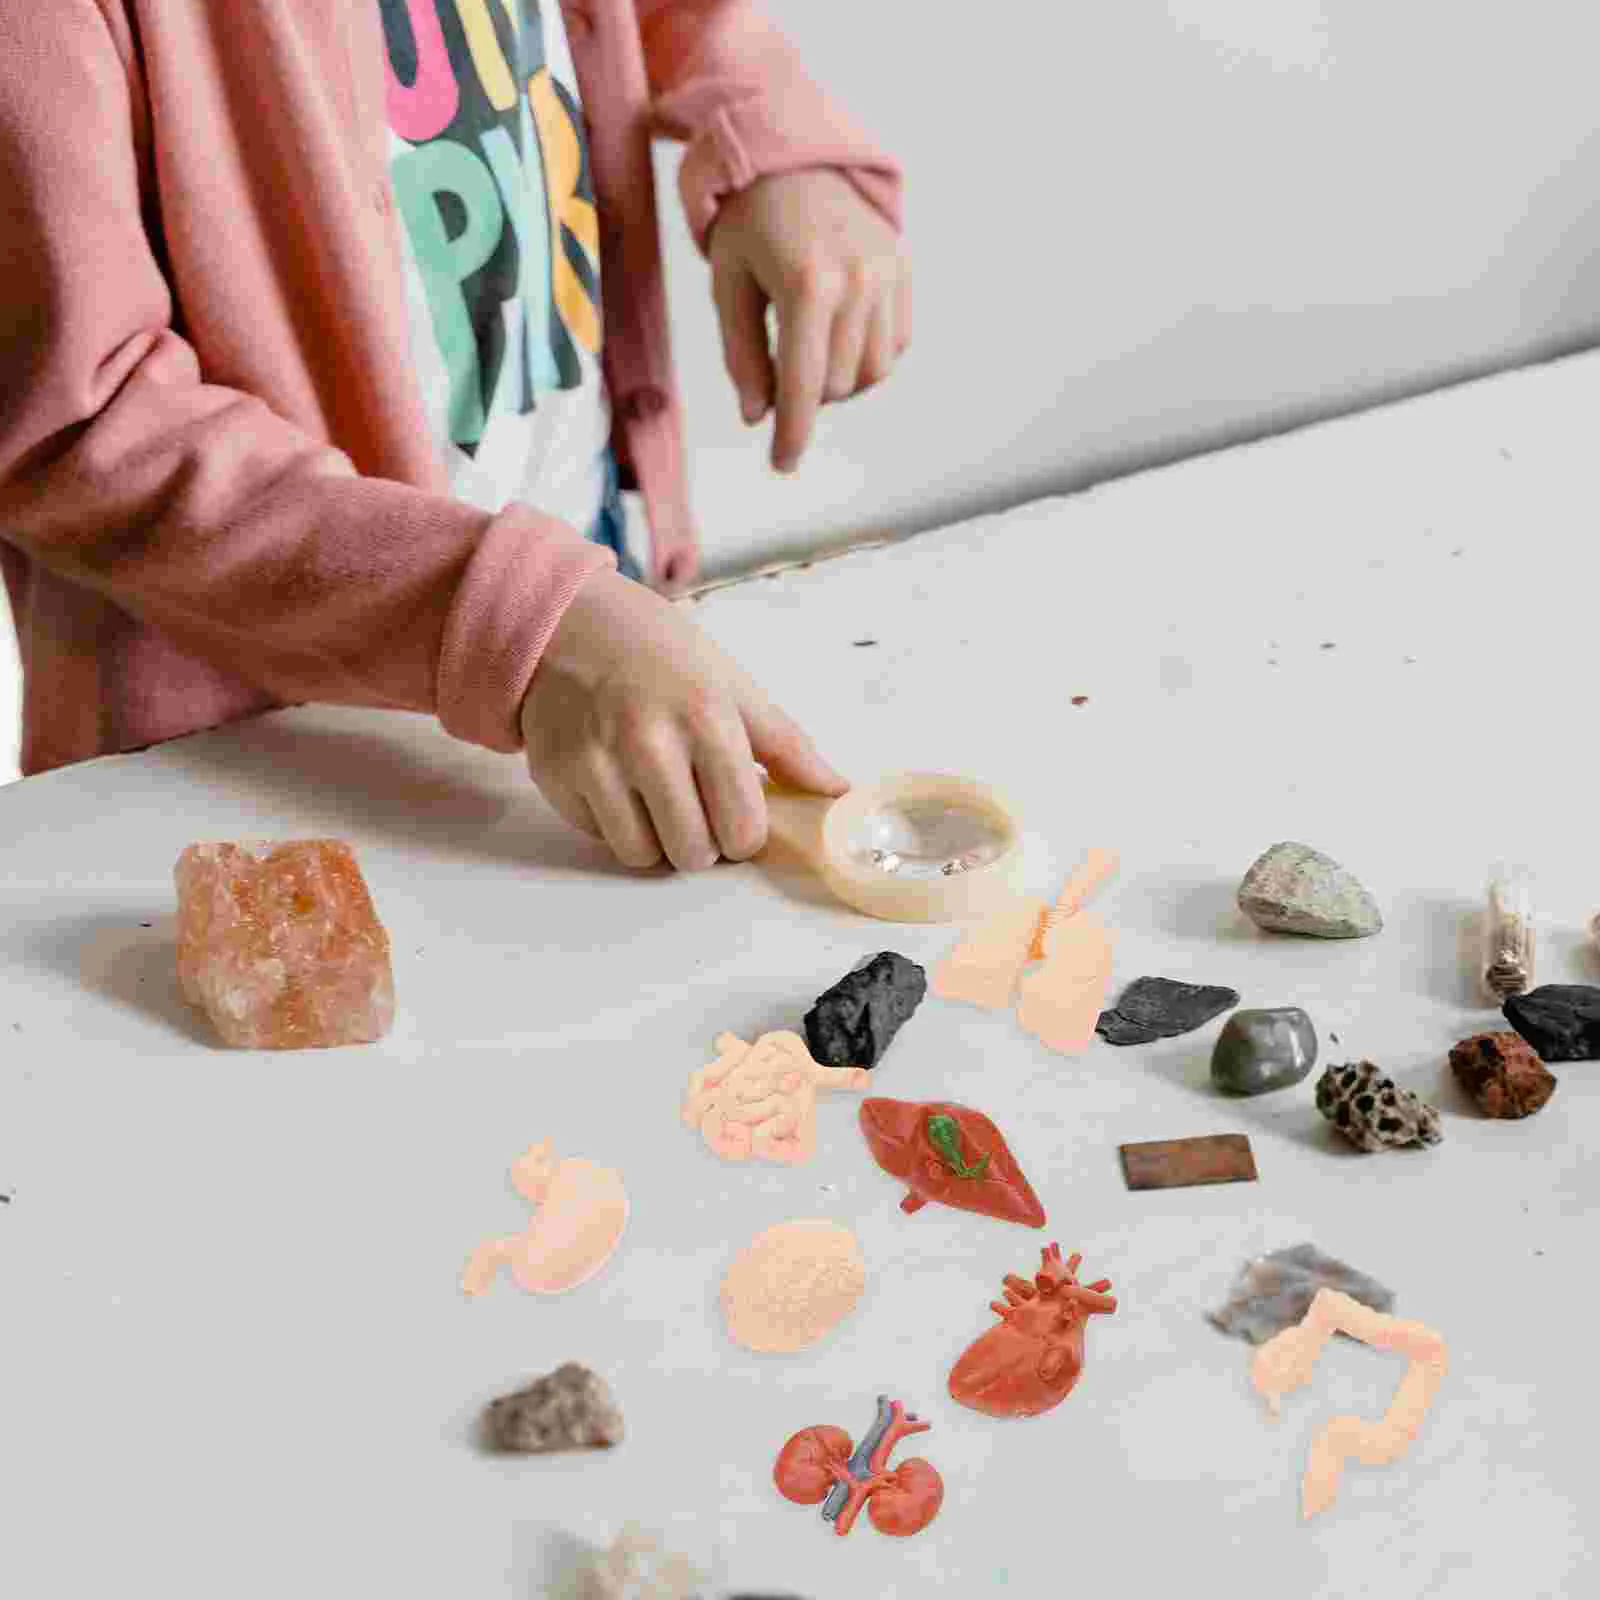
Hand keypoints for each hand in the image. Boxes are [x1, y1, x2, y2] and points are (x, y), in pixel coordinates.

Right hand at [519, 568, 848, 869]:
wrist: (567, 622)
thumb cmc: (659, 652)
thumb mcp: (731, 684)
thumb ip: (785, 744)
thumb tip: (837, 792)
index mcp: (707, 718)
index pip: (744, 830)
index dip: (746, 832)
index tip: (737, 811)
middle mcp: (649, 743)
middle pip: (695, 853)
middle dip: (703, 840)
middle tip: (695, 803)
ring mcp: (598, 762)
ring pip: (644, 855)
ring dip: (657, 837)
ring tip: (656, 794)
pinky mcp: (557, 776)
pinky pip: (602, 837)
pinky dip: (616, 822)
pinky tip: (618, 780)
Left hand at [709, 168, 910, 473]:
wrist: (796, 153)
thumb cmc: (749, 222)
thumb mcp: (729, 285)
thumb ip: (742, 355)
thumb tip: (757, 416)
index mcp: (808, 283)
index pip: (804, 386)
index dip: (792, 434)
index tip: (782, 464)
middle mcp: (858, 280)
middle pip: (837, 387)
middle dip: (805, 395)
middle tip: (777, 368)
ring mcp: (888, 275)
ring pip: (871, 373)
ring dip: (838, 380)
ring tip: (808, 350)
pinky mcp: (904, 271)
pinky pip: (894, 347)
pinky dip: (866, 357)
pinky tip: (838, 334)